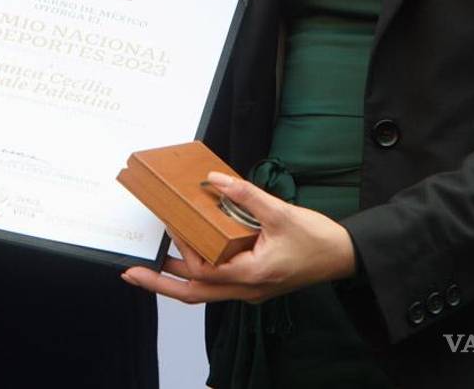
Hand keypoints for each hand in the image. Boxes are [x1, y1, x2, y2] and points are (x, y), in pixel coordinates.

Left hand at [121, 173, 354, 303]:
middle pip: (194, 294)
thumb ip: (246, 195)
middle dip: (160, 285)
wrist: (343, 256)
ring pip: (204, 292)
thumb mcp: (280, 212)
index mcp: (252, 275)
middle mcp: (246, 290)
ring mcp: (249, 290)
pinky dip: (197, 272)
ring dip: (176, 281)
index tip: (167, 231)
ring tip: (150, 268)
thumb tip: (214, 179)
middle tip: (131, 274)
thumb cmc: (316, 239)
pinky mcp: (253, 282)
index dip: (182, 253)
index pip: (204, 272)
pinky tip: (188, 254)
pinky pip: (218, 283)